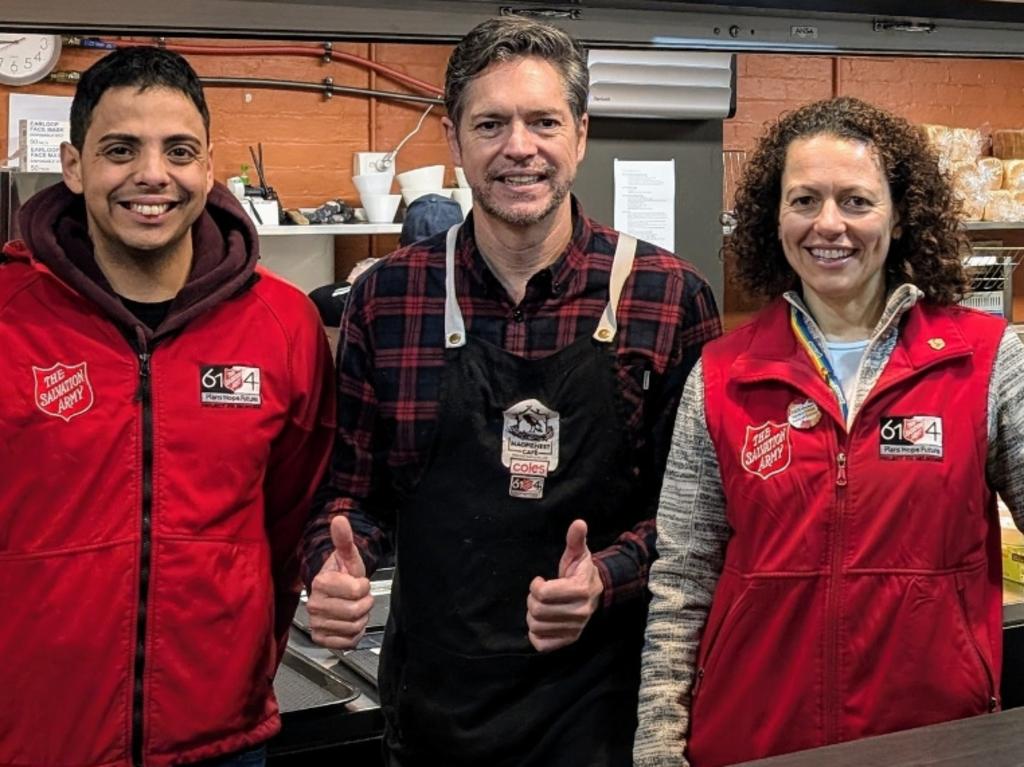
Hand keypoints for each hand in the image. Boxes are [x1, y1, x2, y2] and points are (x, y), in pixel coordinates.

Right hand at [307, 515, 373, 649]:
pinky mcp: (321, 639)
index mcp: (320, 583)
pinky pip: (348, 642)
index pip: (358, 590)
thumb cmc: (342, 574)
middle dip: (364, 603)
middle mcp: (314, 605)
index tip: (356, 581)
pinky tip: (347, 622)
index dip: (364, 586)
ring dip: (360, 618)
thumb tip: (340, 520)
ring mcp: (316, 623)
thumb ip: (344, 539)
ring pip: (354, 627)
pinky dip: (353, 634)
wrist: (334, 591)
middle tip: (357, 597)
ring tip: (352, 608)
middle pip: (356, 611)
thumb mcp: (348, 556)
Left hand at [526, 519, 603, 652]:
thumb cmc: (580, 571)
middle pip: (537, 610)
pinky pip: (542, 645)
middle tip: (539, 594)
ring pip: (536, 627)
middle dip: (532, 600)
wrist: (595, 594)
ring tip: (541, 607)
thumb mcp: (578, 553)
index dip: (535, 585)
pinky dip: (536, 634)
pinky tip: (542, 622)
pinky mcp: (569, 641)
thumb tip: (579, 523)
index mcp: (581, 590)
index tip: (540, 580)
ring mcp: (575, 629)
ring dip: (533, 616)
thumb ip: (576, 539)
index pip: (543, 593)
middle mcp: (580, 613)